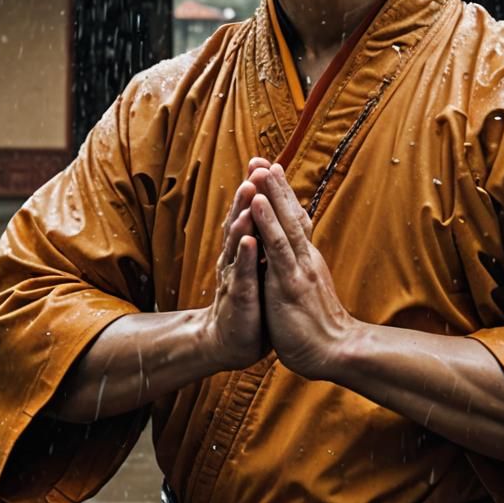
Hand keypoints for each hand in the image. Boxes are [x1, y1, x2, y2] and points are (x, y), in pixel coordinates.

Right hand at [200, 158, 272, 372]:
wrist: (230, 340)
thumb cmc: (249, 300)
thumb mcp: (259, 265)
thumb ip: (262, 240)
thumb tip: (273, 212)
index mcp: (244, 248)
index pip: (249, 213)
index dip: (256, 189)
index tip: (264, 162)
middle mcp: (236, 256)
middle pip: (241, 219)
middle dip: (248, 193)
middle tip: (255, 167)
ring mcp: (235, 275)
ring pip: (238, 240)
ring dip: (244, 215)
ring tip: (249, 192)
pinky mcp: (239, 297)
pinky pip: (242, 274)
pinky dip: (245, 257)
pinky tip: (249, 240)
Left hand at [249, 163, 358, 379]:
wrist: (336, 352)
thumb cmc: (319, 327)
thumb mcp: (308, 291)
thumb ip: (302, 272)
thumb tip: (300, 260)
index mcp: (306, 260)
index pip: (295, 220)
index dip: (283, 196)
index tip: (272, 171)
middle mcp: (304, 256)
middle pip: (291, 213)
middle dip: (275, 185)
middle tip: (262, 158)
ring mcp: (298, 267)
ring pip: (284, 222)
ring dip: (270, 194)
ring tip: (259, 169)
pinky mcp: (289, 282)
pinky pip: (276, 246)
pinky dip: (266, 222)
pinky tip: (257, 202)